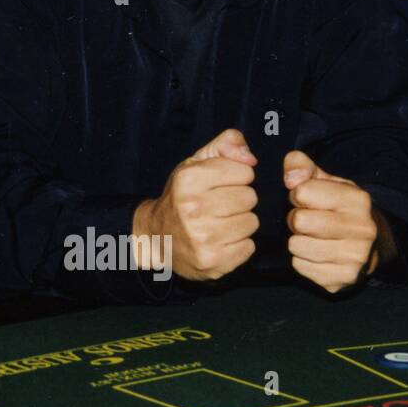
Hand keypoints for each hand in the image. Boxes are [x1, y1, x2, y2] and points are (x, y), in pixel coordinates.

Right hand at [135, 128, 259, 281]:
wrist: (156, 237)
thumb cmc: (181, 197)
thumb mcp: (195, 163)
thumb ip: (225, 145)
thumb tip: (250, 158)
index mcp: (189, 179)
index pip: (245, 172)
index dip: (236, 177)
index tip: (220, 185)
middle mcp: (193, 208)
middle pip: (250, 197)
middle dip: (239, 200)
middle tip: (219, 206)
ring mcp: (203, 237)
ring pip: (251, 222)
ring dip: (240, 222)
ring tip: (220, 223)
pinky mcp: (212, 261)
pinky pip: (248, 247)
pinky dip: (239, 245)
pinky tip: (221, 241)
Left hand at [283, 150, 378, 292]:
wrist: (369, 245)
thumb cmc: (337, 208)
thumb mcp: (324, 180)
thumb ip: (301, 166)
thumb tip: (290, 177)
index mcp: (357, 200)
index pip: (302, 192)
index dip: (297, 195)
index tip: (308, 200)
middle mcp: (362, 229)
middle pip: (299, 221)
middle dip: (295, 219)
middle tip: (306, 221)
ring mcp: (355, 257)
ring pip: (296, 246)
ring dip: (297, 240)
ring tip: (311, 236)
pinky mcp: (343, 278)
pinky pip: (300, 266)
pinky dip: (302, 260)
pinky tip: (316, 254)